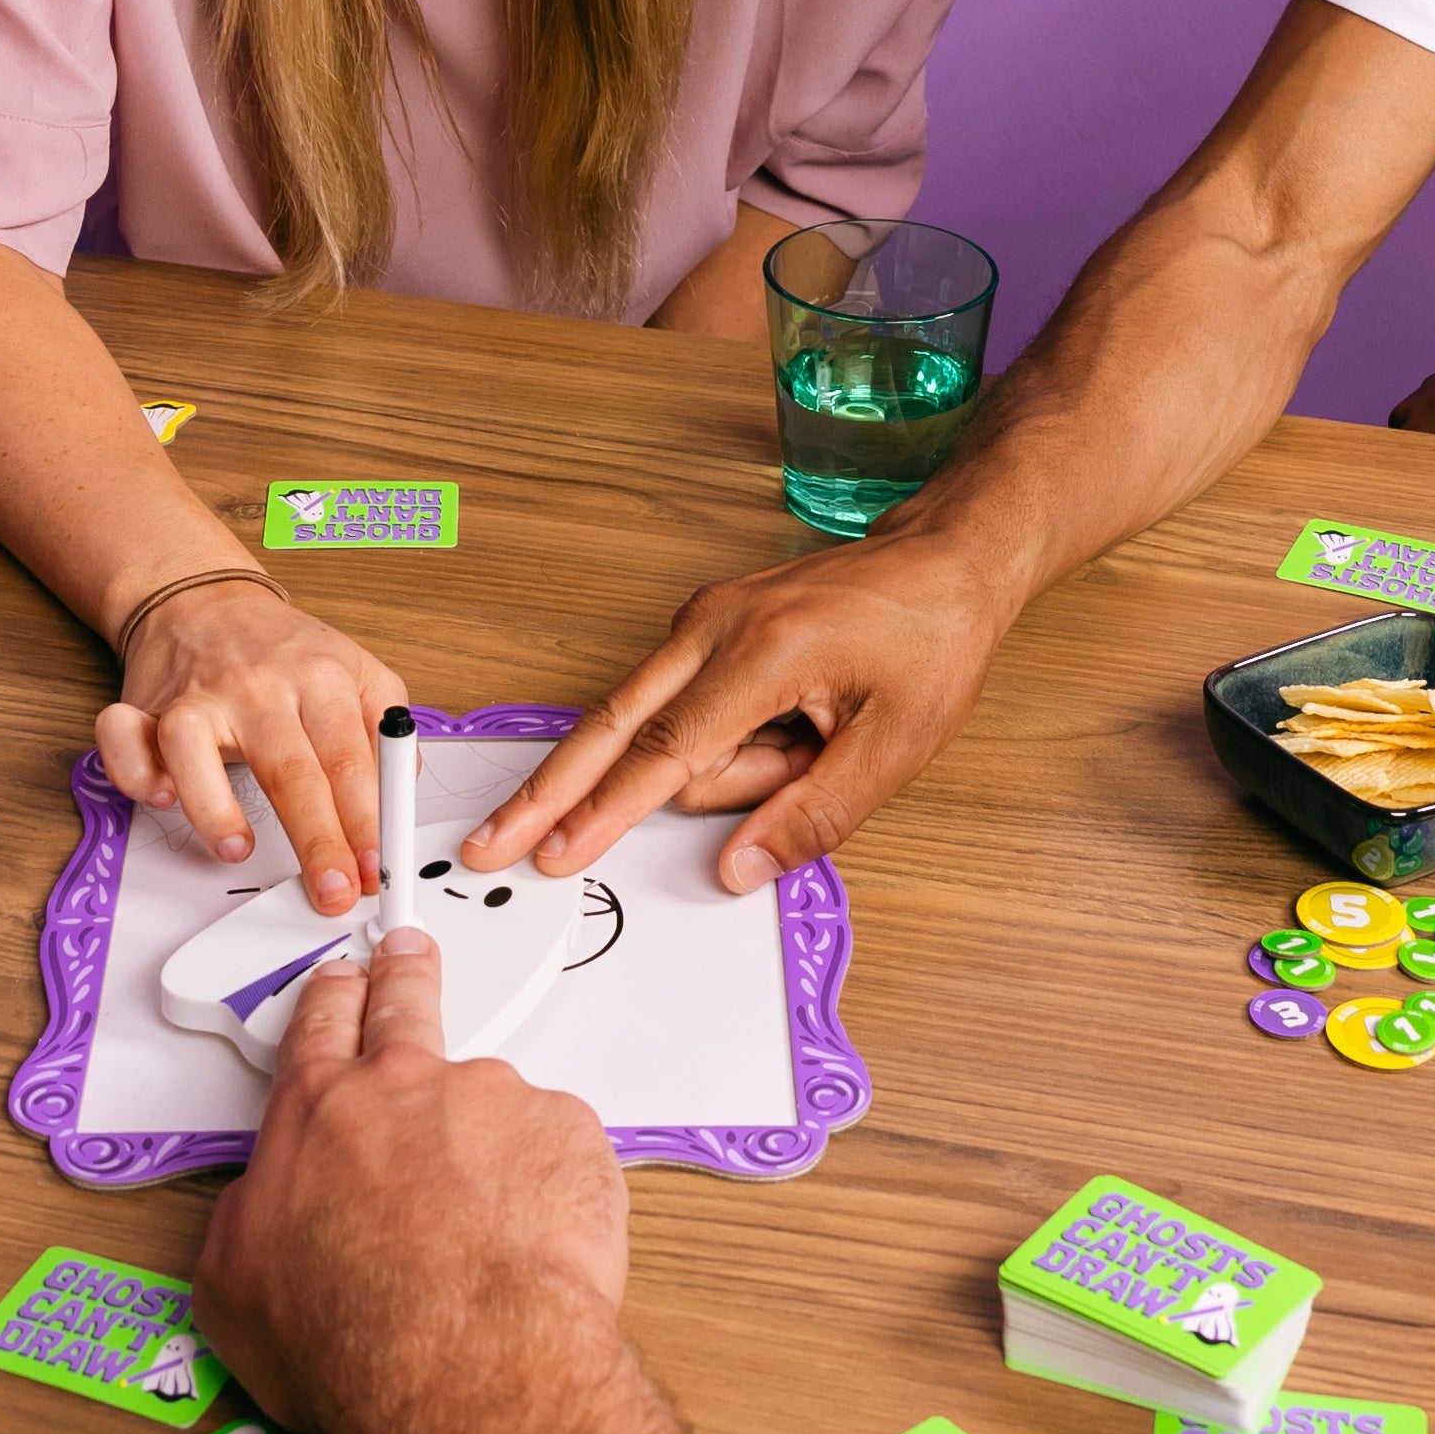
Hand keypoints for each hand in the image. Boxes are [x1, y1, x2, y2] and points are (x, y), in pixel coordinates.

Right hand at [97, 582, 406, 916]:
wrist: (207, 599)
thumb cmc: (283, 649)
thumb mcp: (355, 667)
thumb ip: (386, 726)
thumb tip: (400, 793)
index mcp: (319, 678)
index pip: (349, 757)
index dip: (367, 820)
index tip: (378, 868)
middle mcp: (259, 686)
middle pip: (290, 767)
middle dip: (317, 838)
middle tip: (334, 891)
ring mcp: (200, 695)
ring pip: (195, 746)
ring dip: (214, 806)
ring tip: (237, 851)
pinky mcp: (146, 705)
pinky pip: (125, 737)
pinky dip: (134, 771)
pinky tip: (161, 798)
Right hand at [194, 931, 678, 1433]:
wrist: (464, 1360)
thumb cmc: (356, 1339)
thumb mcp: (237, 1284)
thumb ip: (253, 1213)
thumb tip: (264, 1205)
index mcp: (318, 1113)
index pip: (319, 1026)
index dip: (330, 999)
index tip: (339, 984)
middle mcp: (404, 1084)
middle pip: (404, 1004)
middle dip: (404, 977)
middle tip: (410, 958)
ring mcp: (491, 1096)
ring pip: (487, 1096)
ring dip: (485, 1133)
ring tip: (486, 1206)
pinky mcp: (562, 1127)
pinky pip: (551, 1145)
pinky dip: (544, 1185)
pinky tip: (531, 1239)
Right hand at [460, 528, 1006, 891]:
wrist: (941, 561)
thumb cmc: (926, 644)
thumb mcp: (892, 749)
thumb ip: (809, 817)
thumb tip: (732, 872)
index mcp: (762, 652)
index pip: (663, 753)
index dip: (601, 812)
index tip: (548, 851)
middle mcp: (714, 624)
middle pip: (615, 724)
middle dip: (555, 791)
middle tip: (493, 843)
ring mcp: (705, 617)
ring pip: (662, 723)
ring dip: (726, 765)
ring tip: (815, 741)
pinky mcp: (707, 623)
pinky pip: (683, 703)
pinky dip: (719, 737)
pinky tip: (791, 727)